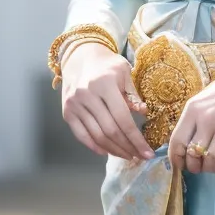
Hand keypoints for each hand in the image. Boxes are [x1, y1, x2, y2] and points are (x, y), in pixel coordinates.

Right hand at [61, 42, 154, 161]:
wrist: (80, 57)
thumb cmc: (107, 65)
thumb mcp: (124, 72)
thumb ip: (133, 93)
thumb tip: (143, 112)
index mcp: (104, 83)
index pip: (123, 118)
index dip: (136, 138)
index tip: (147, 153)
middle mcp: (87, 94)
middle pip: (110, 130)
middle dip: (127, 147)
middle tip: (139, 156)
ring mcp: (75, 104)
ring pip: (96, 136)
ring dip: (113, 150)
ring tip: (127, 155)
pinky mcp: (67, 112)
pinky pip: (81, 135)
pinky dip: (94, 146)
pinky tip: (107, 151)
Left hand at [168, 52, 214, 181]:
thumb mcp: (205, 97)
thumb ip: (194, 117)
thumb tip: (184, 142)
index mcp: (193, 108)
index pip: (176, 141)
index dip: (176, 159)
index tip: (180, 165)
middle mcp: (207, 119)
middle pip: (193, 155)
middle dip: (194, 167)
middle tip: (199, 167)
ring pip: (211, 161)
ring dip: (209, 169)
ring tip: (212, 167)